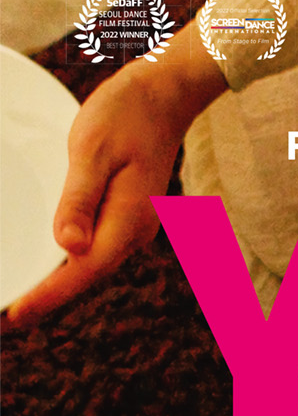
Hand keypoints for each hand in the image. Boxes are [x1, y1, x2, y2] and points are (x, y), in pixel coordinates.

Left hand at [7, 23, 225, 326]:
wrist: (164, 95)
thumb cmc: (125, 115)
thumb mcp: (93, 150)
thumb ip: (79, 199)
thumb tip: (69, 247)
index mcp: (126, 222)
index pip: (82, 270)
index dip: (48, 295)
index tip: (16, 315)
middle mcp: (134, 234)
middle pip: (86, 277)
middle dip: (48, 299)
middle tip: (10, 320)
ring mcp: (133, 228)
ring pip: (91, 266)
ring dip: (59, 285)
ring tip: (25, 300)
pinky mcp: (127, 217)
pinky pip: (96, 250)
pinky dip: (71, 264)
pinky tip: (51, 266)